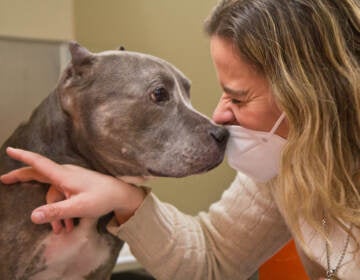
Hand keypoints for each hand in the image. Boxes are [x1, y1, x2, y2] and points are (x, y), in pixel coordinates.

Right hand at [1, 147, 145, 231]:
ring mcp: (71, 178)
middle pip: (39, 173)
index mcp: (64, 175)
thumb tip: (32, 216)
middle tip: (4, 180)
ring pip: (52, 194)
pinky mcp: (75, 184)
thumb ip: (56, 212)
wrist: (120, 194)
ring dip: (54, 213)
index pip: (39, 163)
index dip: (23, 157)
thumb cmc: (102, 198)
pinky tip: (68, 225)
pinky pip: (61, 196)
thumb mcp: (78, 207)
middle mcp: (66, 174)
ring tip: (63, 230)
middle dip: (22, 177)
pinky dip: (61, 210)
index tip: (10, 150)